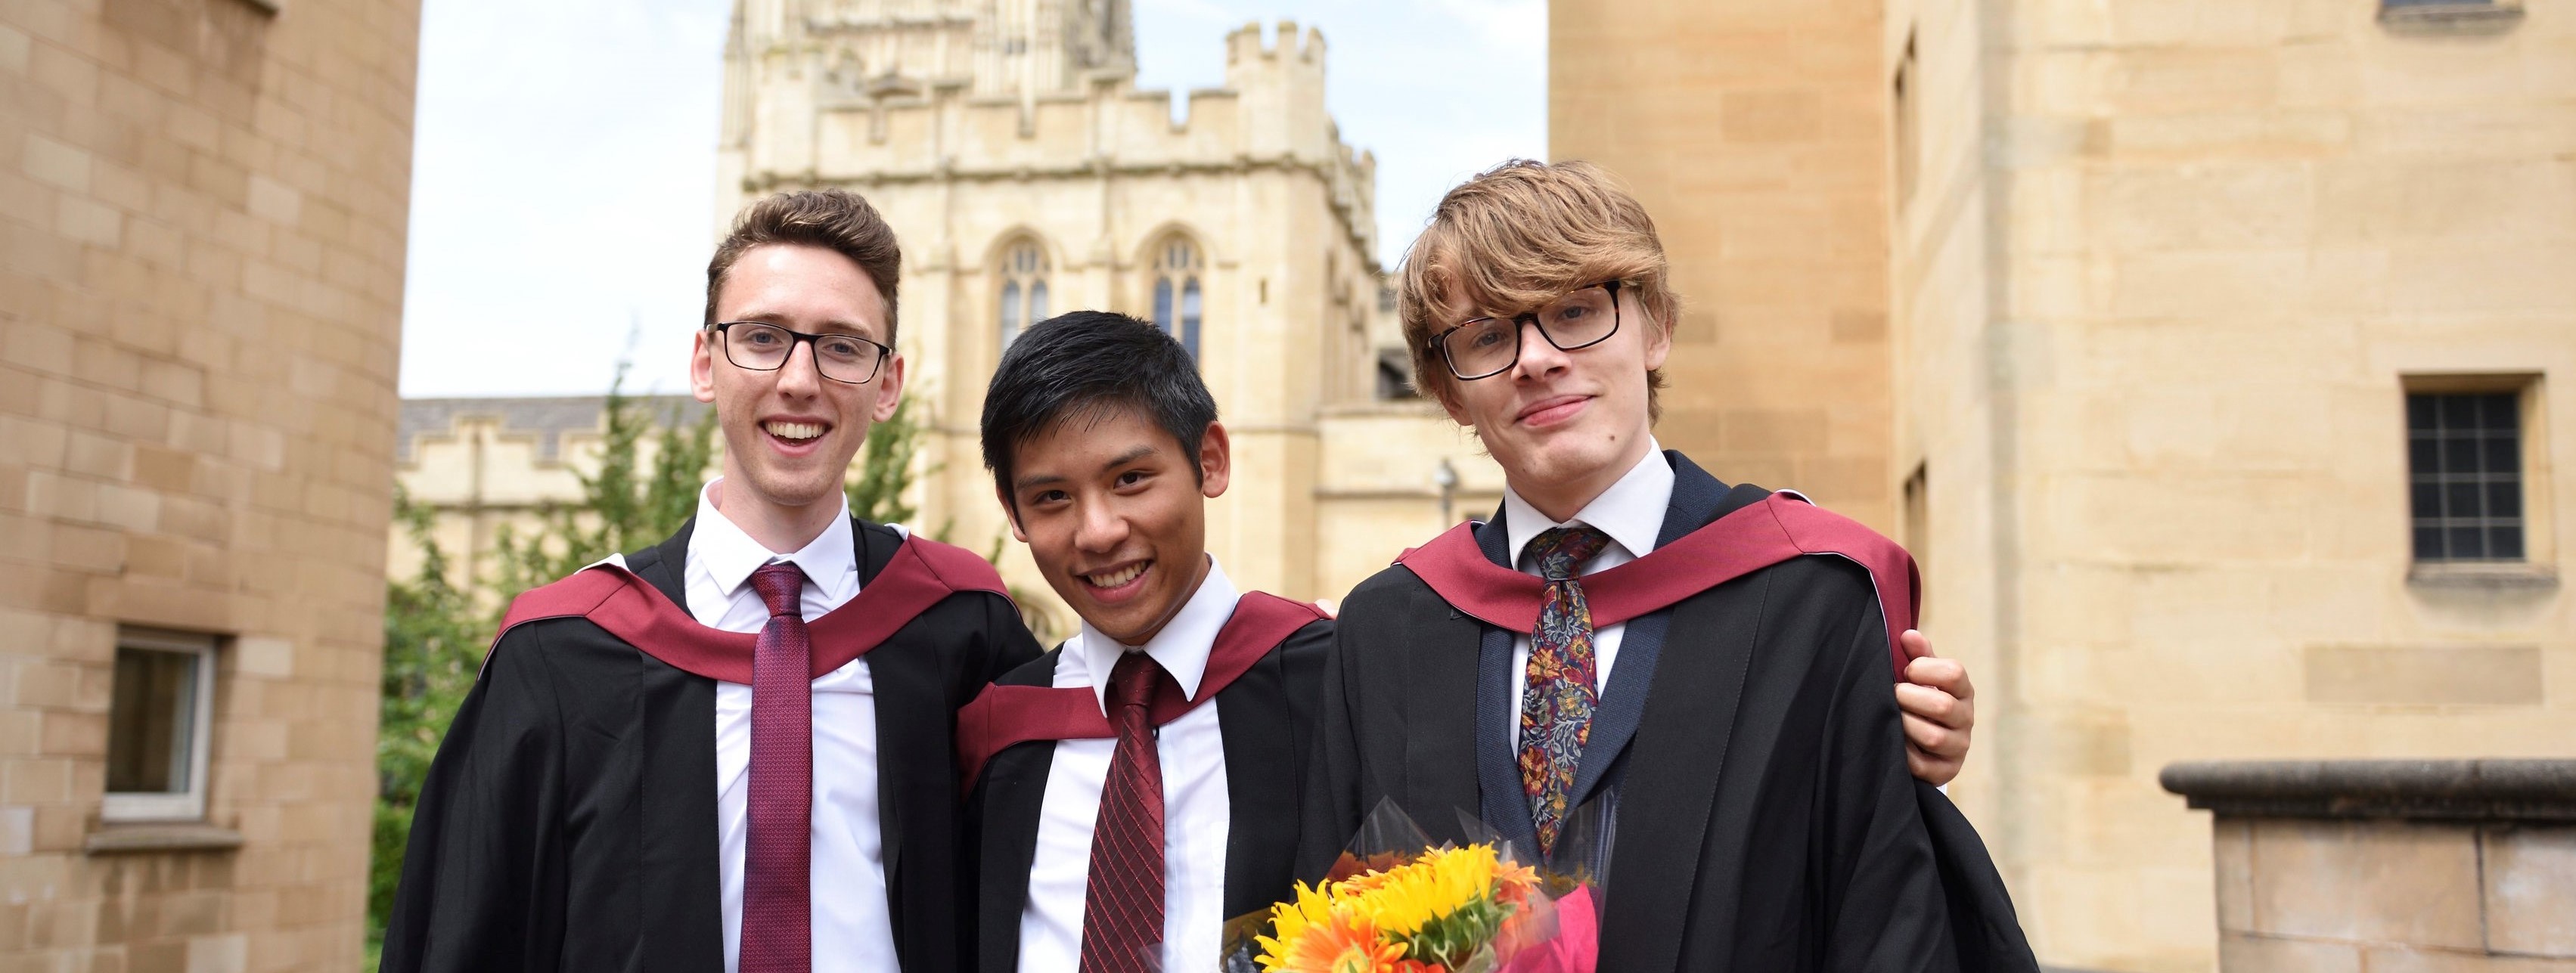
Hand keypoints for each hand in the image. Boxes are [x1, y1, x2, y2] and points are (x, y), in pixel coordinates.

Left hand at [1894, 629, 1973, 785]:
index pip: (1954, 673)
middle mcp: (1966, 719)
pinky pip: (1922, 765)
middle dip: (1909, 698)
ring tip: (1892, 716)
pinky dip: (1903, 752)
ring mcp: (1958, 747)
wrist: (1924, 741)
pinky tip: (1893, 739)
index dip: (1924, 669)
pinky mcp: (1945, 771)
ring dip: (1905, 724)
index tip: (1906, 671)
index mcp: (1963, 690)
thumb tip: (1907, 635)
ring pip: (1933, 737)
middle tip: (1893, 694)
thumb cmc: (1921, 698)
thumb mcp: (1922, 675)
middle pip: (1942, 706)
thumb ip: (1917, 655)